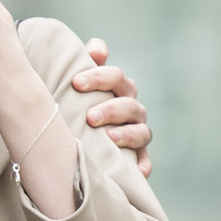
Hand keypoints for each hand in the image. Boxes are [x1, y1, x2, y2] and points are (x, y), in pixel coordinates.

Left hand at [75, 39, 151, 177]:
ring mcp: (136, 133)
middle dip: (111, 108)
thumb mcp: (78, 84)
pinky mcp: (137, 157)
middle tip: (90, 116)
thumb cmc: (78, 103)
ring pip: (141, 131)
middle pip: (129, 103)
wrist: (75, 137)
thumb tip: (97, 48)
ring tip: (110, 138)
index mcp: (117, 88)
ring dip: (127, 134)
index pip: (115, 77)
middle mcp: (130, 109)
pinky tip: (138, 172)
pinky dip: (142, 166)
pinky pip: (145, 162)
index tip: (76, 83)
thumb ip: (86, 63)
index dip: (99, 76)